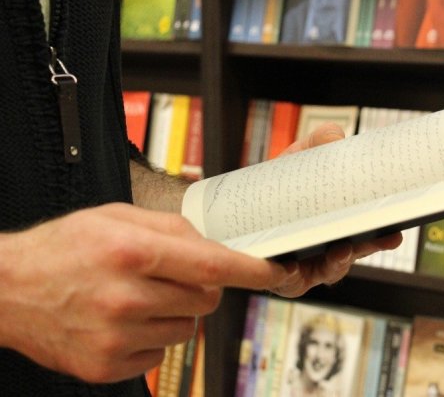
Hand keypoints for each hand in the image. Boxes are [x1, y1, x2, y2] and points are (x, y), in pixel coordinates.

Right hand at [0, 203, 295, 382]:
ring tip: (138, 297)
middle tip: (171, 276)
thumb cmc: (65, 247)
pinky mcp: (108, 366)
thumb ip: (172, 229)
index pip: (213, 266)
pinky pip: (161, 353)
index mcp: (132, 254)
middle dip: (202, 287)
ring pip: (188, 329)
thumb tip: (216, 243)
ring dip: (176, 313)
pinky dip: (153, 336)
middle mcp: (126, 298)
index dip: (251, 270)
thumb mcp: (117, 217)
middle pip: (206, 300)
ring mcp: (116, 338)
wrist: (10, 290)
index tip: (277, 272)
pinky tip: (123, 320)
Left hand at [269, 123, 403, 297]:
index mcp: (341, 224)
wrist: (244, 195)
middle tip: (378, 239)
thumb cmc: (282, 178)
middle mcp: (329, 248)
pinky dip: (293, 276)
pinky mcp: (280, 277)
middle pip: (354, 255)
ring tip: (339, 251)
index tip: (395, 232)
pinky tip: (293, 266)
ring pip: (326, 272)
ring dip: (337, 263)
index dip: (384, 237)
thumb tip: (335, 138)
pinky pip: (288, 282)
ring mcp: (306, 266)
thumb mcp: (305, 153)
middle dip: (367, 248)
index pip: (369, 235)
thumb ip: (323, 140)